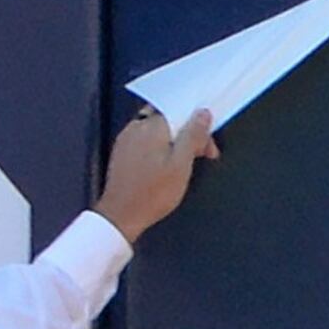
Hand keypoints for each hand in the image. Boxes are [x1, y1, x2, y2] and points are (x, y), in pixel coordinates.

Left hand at [97, 105, 216, 241]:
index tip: (208, 147)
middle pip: (169, 120)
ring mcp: (126, 139)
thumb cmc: (151, 194)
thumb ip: (193, 136)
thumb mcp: (182, 165)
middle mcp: (137, 126)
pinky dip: (157, 149)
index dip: (199, 129)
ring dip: (172, 143)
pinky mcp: (121, 152)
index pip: (183, 113)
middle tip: (198, 157)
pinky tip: (162, 168)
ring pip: (157, 131)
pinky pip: (144, 141)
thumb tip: (203, 114)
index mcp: (153, 125)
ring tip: (181, 165)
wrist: (121, 216)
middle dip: (186, 135)